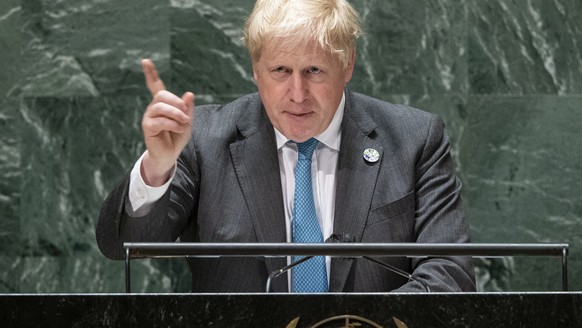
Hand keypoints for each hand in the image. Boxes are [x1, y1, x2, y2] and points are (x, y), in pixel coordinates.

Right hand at [140, 59, 193, 185]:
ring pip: (160, 107)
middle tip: (185, 113)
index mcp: (163, 104)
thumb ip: (188, 108)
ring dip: (176, 114)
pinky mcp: (147, 127)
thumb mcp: (187, 121)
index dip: (150, 73)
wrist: (170, 154)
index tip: (145, 61)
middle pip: (161, 95)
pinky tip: (178, 129)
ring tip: (183, 122)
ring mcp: (149, 116)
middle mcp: (154, 107)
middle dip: (176, 102)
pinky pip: (159, 120)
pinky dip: (172, 124)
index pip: (155, 85)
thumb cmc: (177, 136)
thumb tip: (189, 93)